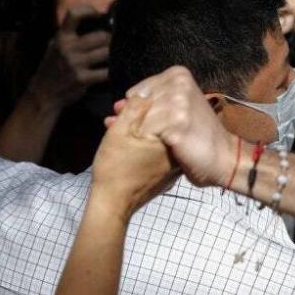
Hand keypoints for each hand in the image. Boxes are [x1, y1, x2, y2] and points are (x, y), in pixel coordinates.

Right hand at [26, 6, 109, 109]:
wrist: (43, 94)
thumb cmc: (52, 68)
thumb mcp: (55, 47)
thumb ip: (70, 36)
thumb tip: (96, 23)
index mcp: (61, 37)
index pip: (74, 14)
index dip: (88, 10)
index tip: (99, 14)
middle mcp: (68, 48)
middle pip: (102, 36)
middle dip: (110, 40)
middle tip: (112, 44)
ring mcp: (76, 63)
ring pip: (107, 52)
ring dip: (112, 55)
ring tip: (112, 57)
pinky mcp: (83, 78)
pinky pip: (106, 71)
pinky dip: (110, 72)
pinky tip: (109, 72)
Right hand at [93, 96, 179, 219]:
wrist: (114, 204)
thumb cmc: (115, 168)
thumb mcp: (120, 132)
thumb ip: (136, 109)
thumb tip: (147, 90)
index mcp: (172, 135)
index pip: (164, 107)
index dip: (141, 103)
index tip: (123, 108)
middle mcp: (180, 148)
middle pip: (163, 121)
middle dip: (140, 115)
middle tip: (117, 115)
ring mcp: (176, 162)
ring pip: (159, 135)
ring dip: (139, 129)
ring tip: (117, 127)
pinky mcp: (168, 172)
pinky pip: (159, 150)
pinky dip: (143, 144)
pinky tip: (126, 144)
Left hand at [126, 66, 235, 187]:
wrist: (224, 156)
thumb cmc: (197, 133)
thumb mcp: (178, 108)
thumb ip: (150, 103)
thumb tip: (115, 107)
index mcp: (180, 75)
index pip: (139, 91)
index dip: (136, 110)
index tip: (146, 125)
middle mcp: (179, 84)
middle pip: (137, 104)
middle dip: (132, 122)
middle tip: (140, 138)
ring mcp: (178, 104)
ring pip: (138, 118)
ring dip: (135, 135)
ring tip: (143, 146)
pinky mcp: (175, 124)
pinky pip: (144, 133)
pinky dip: (141, 144)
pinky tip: (148, 152)